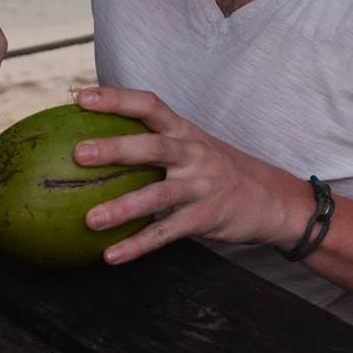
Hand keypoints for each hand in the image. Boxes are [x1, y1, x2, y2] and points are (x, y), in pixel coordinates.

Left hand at [72, 85, 304, 264]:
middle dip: (116, 149)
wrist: (273, 199)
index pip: (150, 105)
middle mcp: (194, 154)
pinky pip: (167, 233)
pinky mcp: (206, 218)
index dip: (116, 98)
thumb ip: (154, 141)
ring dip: (122, 208)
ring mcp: (202, 187)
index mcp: (185, 131)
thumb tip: (95, 137)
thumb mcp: (192, 146)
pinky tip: (111, 255)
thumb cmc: (216, 169)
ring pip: (158, 196)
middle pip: (153, 147)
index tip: (82, 96)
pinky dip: (138, 245)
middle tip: (79, 154)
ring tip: (90, 220)